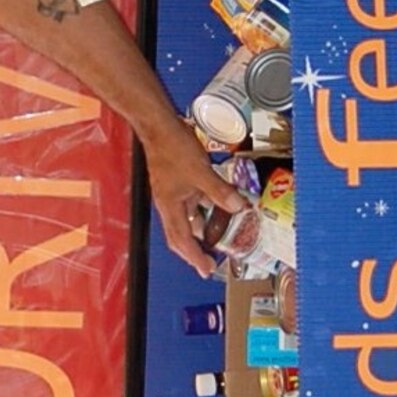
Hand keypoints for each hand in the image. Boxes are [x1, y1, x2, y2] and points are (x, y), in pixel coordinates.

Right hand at [143, 124, 243, 275]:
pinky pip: (190, 203)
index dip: (194, 257)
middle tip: (207, 263)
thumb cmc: (173, 148)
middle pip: (179, 236)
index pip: (181, 241)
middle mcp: (169, 204)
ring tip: (215, 239)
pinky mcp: (176, 182)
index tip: (206, 269)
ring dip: (199, 231)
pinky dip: (202, 210)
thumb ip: (219, 191)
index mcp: (170, 207)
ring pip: (186, 220)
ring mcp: (172, 194)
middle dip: (193, 252)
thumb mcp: (201, 171)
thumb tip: (239, 208)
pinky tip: (215, 207)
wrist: (158, 126)